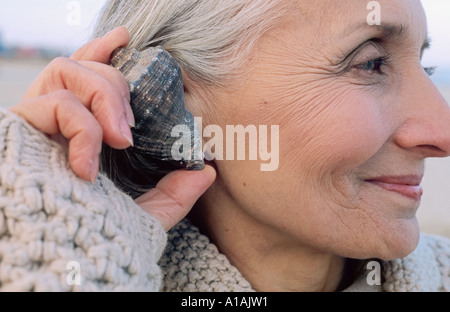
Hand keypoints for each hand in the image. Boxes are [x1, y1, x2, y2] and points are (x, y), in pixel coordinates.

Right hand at [9, 27, 215, 230]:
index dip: (103, 54)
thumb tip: (206, 171)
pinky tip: (89, 163)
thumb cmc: (98, 239)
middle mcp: (54, 124)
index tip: (126, 41)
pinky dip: (81, 127)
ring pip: (66, 72)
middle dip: (115, 86)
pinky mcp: (17, 130)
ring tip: (120, 138)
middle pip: (81, 69)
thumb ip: (175, 193)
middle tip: (131, 128)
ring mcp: (34, 125)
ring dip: (104, 97)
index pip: (86, 80)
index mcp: (79, 135)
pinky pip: (52, 102)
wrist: (62, 264)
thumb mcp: (145, 214)